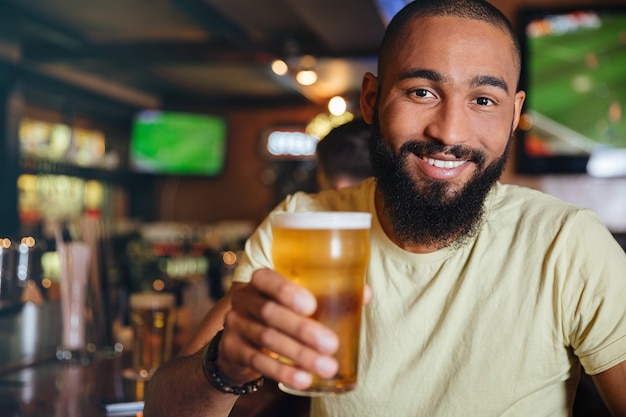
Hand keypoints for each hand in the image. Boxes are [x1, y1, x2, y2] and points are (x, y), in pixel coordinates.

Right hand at [216, 268, 342, 390]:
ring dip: (299, 354)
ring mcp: (235, 325)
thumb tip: (364, 293)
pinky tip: (303, 380)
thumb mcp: (296, 302)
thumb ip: (328, 294)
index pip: (268, 279)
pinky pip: (258, 362)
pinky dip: (282, 371)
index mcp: (261, 281)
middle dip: (302, 330)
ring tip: (326, 366)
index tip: (312, 306)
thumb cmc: (280, 315)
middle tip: (331, 344)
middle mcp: (244, 299)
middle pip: (269, 312)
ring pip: (266, 339)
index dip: (287, 291)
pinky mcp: (232, 350)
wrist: (241, 343)